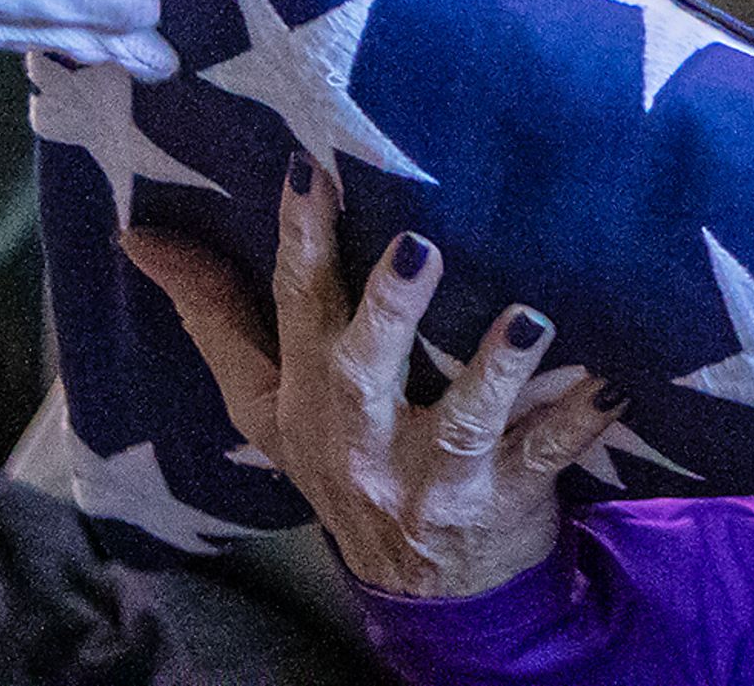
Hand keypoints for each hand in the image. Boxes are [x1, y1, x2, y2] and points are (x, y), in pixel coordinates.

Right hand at [126, 155, 622, 600]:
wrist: (419, 584)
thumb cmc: (342, 461)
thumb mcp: (265, 402)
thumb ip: (215, 316)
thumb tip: (137, 232)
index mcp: (306, 396)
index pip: (293, 309)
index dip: (299, 242)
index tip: (310, 169)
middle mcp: (363, 435)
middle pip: (365, 369)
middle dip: (388, 312)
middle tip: (418, 247)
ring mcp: (433, 473)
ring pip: (463, 420)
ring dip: (493, 370)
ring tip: (531, 319)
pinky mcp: (501, 498)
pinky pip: (546, 457)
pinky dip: (580, 423)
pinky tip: (615, 383)